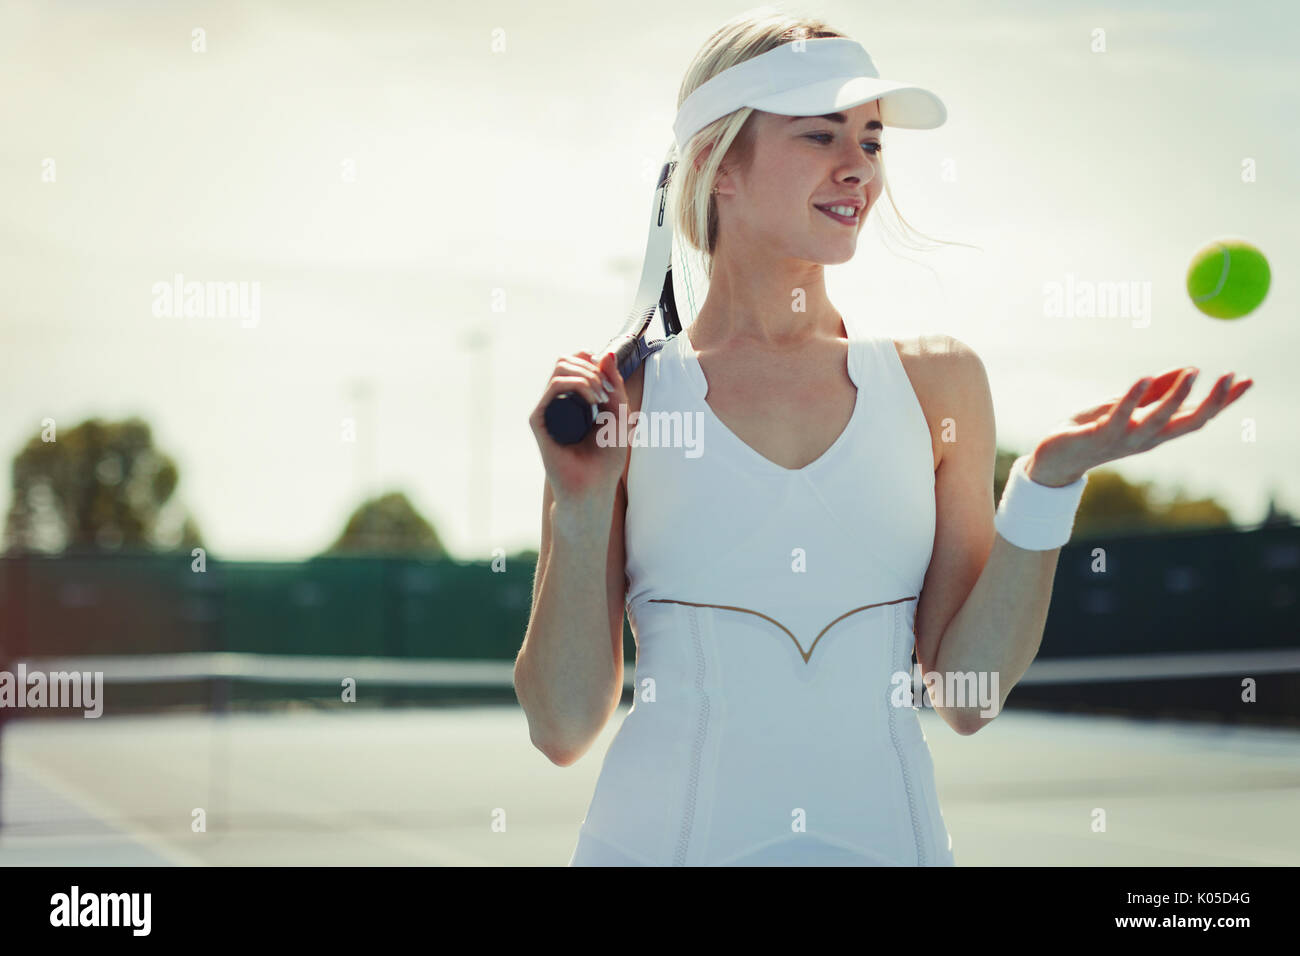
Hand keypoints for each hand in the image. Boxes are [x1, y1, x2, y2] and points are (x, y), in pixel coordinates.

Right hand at [529, 349, 628, 503]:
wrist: (592, 488)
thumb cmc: (605, 459)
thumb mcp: (620, 415)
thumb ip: (614, 385)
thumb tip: (606, 353)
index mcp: (573, 399)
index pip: (576, 362)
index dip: (593, 361)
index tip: (610, 384)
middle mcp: (557, 402)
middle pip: (567, 360)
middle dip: (593, 368)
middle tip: (608, 393)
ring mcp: (547, 409)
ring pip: (561, 367)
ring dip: (587, 375)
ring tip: (602, 398)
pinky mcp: (539, 419)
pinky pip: (554, 386)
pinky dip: (577, 384)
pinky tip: (592, 401)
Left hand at [1025, 367, 1254, 486]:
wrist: (1054, 458)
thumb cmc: (1091, 430)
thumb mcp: (1125, 407)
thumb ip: (1153, 391)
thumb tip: (1185, 369)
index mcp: (1155, 432)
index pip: (1197, 417)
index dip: (1224, 401)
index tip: (1248, 381)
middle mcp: (1146, 439)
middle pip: (1188, 423)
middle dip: (1213, 402)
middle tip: (1232, 377)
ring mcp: (1124, 439)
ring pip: (1158, 420)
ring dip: (1177, 396)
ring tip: (1193, 372)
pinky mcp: (1098, 435)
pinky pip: (1119, 416)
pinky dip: (1133, 398)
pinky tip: (1144, 378)